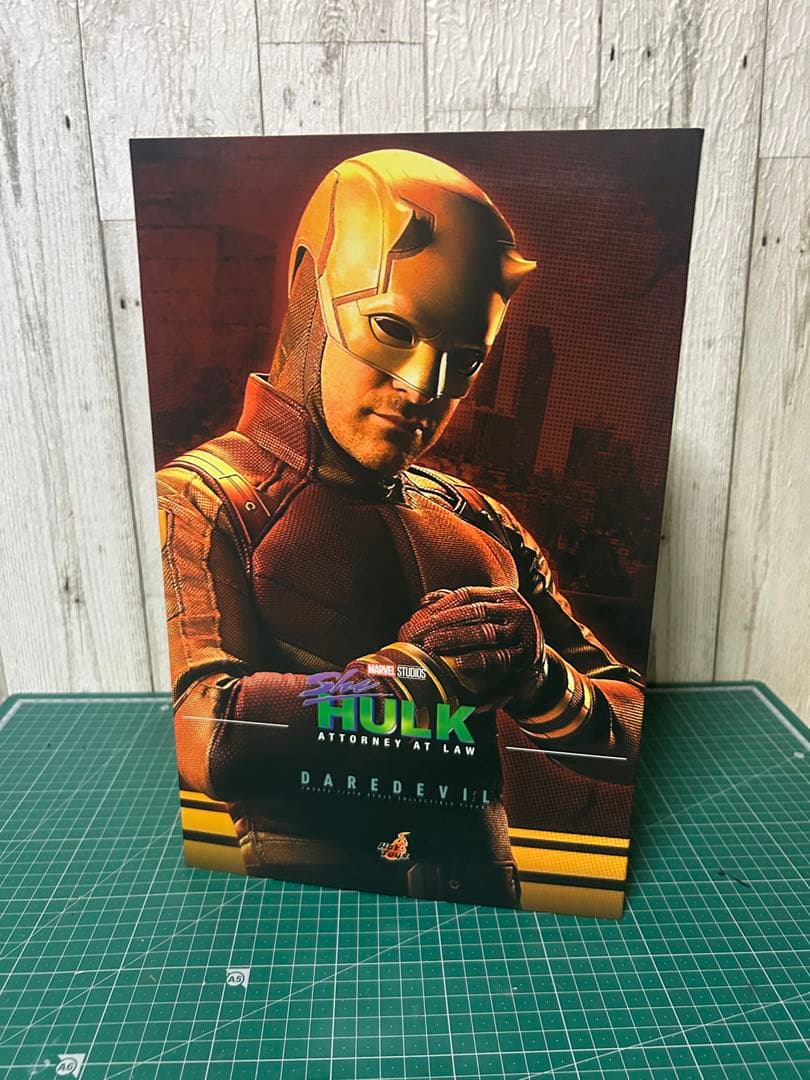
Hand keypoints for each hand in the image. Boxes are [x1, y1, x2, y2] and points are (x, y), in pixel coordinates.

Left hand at [398, 585, 544, 704]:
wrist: (537, 668)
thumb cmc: (504, 639)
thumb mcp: (489, 618)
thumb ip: (461, 607)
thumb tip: (426, 601)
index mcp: (505, 596)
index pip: (468, 595)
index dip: (441, 605)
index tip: (419, 617)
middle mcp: (517, 610)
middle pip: (475, 612)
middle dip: (443, 623)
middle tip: (419, 634)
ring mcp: (525, 633)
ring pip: (486, 633)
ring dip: (455, 639)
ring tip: (432, 646)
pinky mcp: (528, 659)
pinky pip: (499, 659)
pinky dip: (477, 661)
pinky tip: (459, 664)